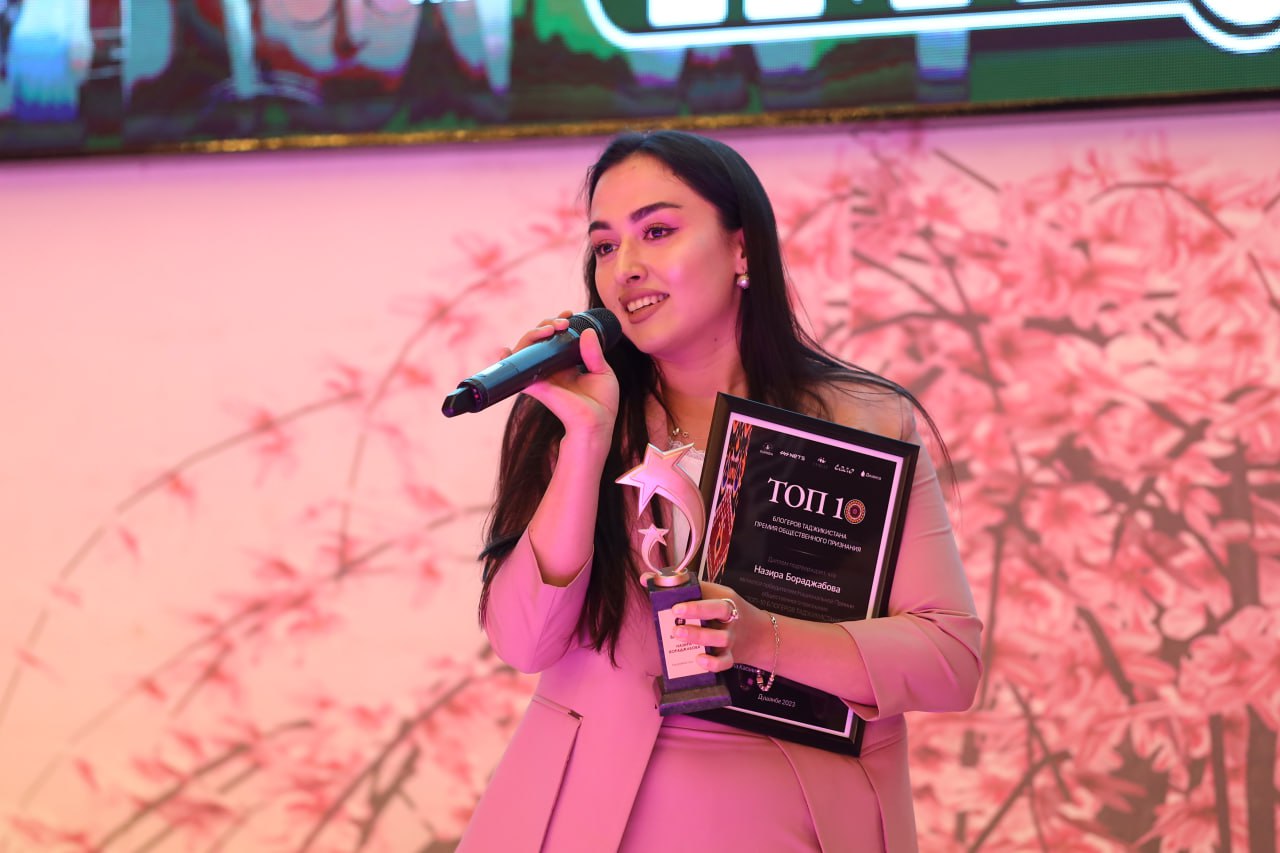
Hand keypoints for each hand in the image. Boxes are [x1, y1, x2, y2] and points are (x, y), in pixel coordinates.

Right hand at [507, 311, 618, 447]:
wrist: (597, 423)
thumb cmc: (601, 403)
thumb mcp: (602, 372)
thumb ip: (594, 352)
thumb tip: (587, 332)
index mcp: (565, 363)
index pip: (554, 339)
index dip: (557, 323)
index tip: (569, 315)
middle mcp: (551, 368)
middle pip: (539, 339)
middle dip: (546, 324)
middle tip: (564, 322)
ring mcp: (542, 375)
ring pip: (527, 348)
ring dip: (533, 333)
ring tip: (550, 329)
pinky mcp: (536, 385)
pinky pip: (517, 371)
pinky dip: (508, 359)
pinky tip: (506, 350)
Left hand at [668, 581, 764, 673]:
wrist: (758, 634)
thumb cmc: (727, 611)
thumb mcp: (717, 596)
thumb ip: (695, 590)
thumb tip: (661, 581)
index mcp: (726, 601)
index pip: (713, 598)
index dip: (695, 604)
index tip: (676, 608)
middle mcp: (730, 619)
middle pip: (719, 612)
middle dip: (696, 613)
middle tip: (675, 617)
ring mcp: (731, 638)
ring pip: (720, 638)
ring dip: (699, 637)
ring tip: (678, 635)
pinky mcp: (730, 656)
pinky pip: (724, 662)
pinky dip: (713, 664)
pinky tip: (698, 660)